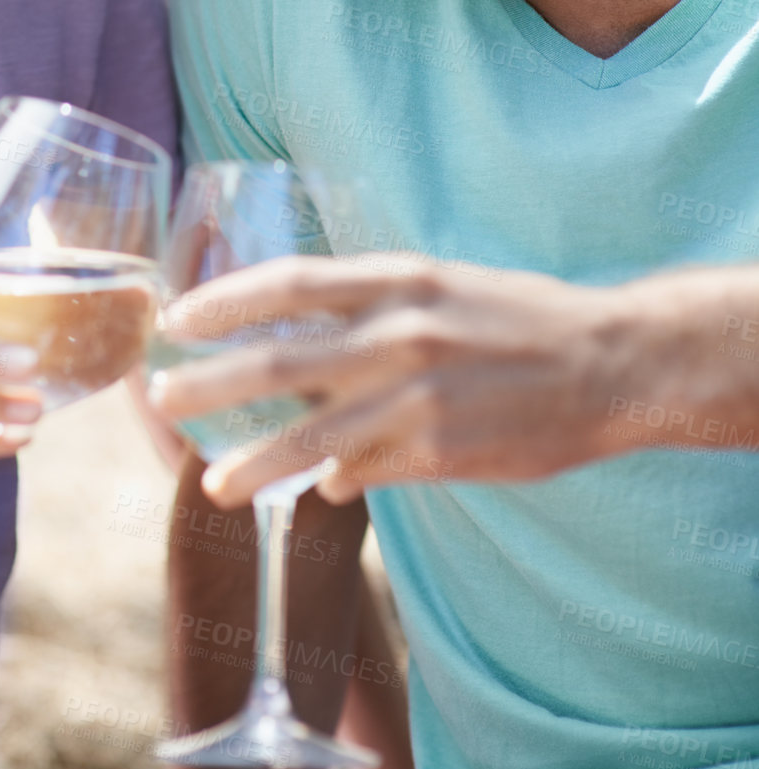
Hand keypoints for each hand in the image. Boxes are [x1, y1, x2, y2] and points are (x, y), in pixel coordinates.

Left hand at [147, 253, 637, 505]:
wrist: (609, 362)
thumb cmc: (518, 316)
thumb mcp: (439, 286)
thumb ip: (369, 311)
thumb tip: (302, 353)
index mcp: (399, 279)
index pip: (289, 281)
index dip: (225, 300)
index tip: (177, 318)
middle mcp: (400, 334)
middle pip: (280, 362)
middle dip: (209, 383)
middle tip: (160, 397)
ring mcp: (418, 400)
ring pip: (312, 438)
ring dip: (253, 461)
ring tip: (213, 482)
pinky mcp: (440, 454)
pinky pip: (364, 472)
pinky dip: (332, 479)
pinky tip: (312, 489)